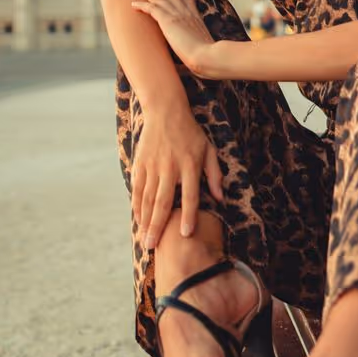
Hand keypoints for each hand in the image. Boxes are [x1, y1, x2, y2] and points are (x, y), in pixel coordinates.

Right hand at [131, 107, 222, 250]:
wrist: (165, 111)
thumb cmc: (191, 133)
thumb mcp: (209, 149)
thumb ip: (214, 174)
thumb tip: (221, 199)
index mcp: (190, 165)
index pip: (189, 195)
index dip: (188, 215)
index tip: (185, 233)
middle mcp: (170, 167)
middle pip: (163, 201)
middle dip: (158, 226)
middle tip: (153, 246)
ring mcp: (153, 166)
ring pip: (147, 198)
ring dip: (145, 220)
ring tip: (145, 238)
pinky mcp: (140, 163)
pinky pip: (137, 188)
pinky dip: (136, 205)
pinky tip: (138, 219)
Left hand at [132, 0, 216, 75]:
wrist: (207, 57)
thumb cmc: (208, 60)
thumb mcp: (203, 52)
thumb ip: (194, 56)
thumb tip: (186, 69)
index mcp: (196, 19)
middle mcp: (186, 13)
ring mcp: (177, 15)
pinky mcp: (168, 20)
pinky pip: (151, 9)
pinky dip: (142, 5)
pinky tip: (132, 3)